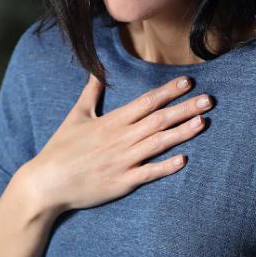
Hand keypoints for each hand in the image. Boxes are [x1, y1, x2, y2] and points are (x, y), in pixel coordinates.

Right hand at [23, 74, 212, 213]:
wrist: (46, 183)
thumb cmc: (60, 149)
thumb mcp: (75, 117)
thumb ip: (90, 94)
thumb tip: (97, 73)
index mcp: (111, 121)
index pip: (145, 102)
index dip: (168, 92)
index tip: (188, 82)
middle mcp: (120, 139)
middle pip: (158, 120)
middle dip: (185, 108)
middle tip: (209, 100)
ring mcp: (122, 161)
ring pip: (158, 144)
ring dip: (182, 132)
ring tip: (203, 122)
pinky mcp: (121, 182)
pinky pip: (148, 174)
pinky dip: (165, 167)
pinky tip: (183, 160)